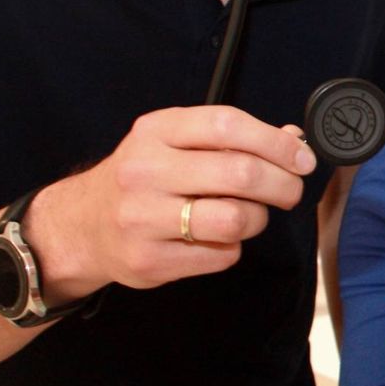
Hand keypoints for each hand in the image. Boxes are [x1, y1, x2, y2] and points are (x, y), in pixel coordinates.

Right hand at [31, 107, 317, 299]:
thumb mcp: (176, 142)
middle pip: (240, 174)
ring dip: (258, 219)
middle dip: (282, 185)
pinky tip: (216, 238)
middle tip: (291, 191)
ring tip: (250, 216)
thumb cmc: (145, 178)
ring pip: (236, 219)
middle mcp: (145, 170)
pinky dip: (232, 247)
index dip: (275, 142)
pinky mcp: (148, 260)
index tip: (302, 158)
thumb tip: (294, 139)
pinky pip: (221, 254)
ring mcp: (143, 218)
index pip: (227, 125)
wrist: (83, 226)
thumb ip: (232, 138)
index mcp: (155, 131)